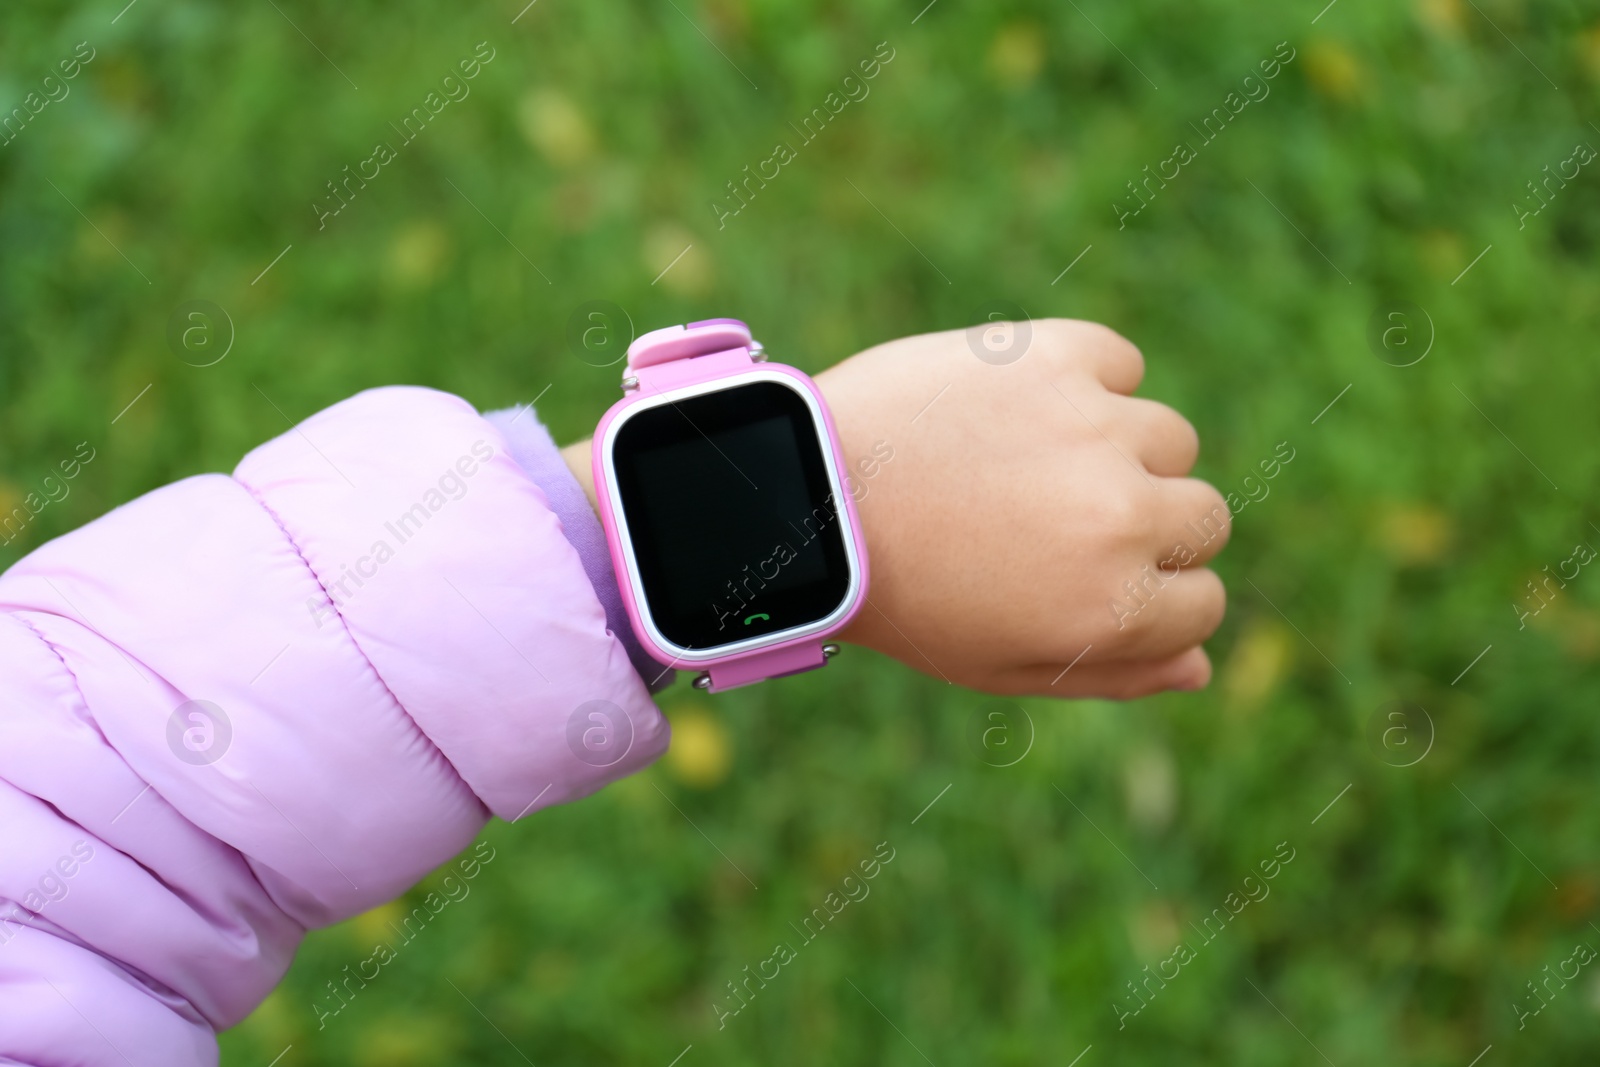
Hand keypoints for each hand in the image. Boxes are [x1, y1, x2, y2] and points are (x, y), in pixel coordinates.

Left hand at [819, 319, 1227, 697]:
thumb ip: (1113, 672)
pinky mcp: (1059, 356)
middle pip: (1204, 519)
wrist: (810, 497)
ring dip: (1120, 452)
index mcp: (1114, 609)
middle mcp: (1123, 517)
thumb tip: (1200, 666)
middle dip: (1147, 527)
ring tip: (1031, 463)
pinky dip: (1089, 382)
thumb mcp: (1002, 667)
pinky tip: (1024, 409)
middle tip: (1059, 521)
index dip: (1151, 595)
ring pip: (1170, 440)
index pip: (1204, 603)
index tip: (1091, 578)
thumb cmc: (904, 594)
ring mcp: (1096, 428)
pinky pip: (1122, 366)